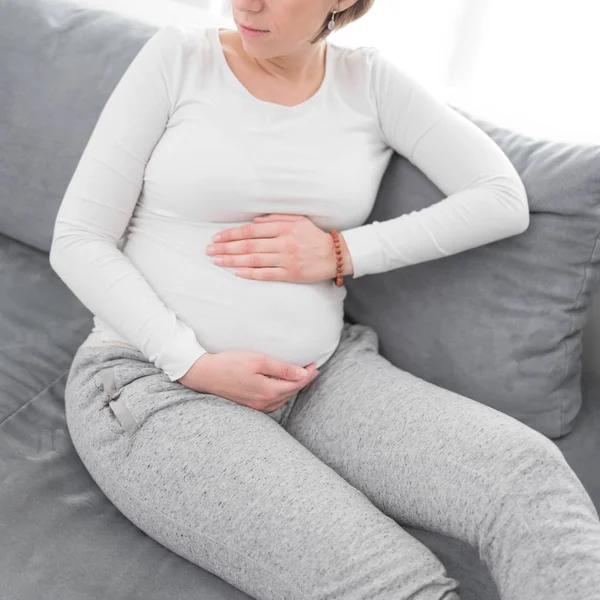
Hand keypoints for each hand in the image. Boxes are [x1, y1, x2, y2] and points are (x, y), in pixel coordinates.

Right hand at [177, 351, 319, 412]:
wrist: (204, 374)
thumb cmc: (230, 363)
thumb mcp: (258, 360)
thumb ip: (282, 368)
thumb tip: (302, 374)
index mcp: (268, 391)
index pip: (295, 384)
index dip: (307, 375)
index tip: (315, 365)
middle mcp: (263, 402)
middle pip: (290, 393)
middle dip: (302, 381)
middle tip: (312, 370)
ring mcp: (255, 406)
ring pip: (281, 399)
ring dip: (292, 389)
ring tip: (301, 378)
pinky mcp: (248, 405)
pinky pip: (272, 403)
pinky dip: (281, 395)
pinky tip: (281, 388)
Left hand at [205, 213, 353, 283]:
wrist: (335, 255)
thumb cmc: (314, 236)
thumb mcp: (298, 219)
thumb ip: (276, 218)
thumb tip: (253, 220)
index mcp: (283, 227)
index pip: (251, 230)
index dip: (231, 234)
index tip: (216, 238)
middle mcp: (283, 242)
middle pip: (248, 245)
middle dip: (226, 248)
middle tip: (209, 250)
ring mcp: (286, 259)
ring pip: (254, 259)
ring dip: (232, 260)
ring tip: (217, 261)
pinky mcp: (290, 274)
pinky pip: (266, 274)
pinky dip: (250, 273)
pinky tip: (236, 272)